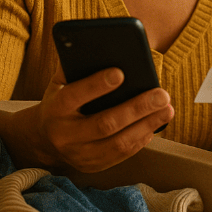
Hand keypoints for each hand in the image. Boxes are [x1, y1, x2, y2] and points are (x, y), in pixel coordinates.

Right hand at [11, 66, 173, 172]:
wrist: (43, 139)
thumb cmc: (60, 100)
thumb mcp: (59, 82)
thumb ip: (75, 65)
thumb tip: (101, 46)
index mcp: (55, 109)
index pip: (74, 96)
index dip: (96, 85)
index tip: (120, 72)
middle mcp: (64, 135)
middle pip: (105, 124)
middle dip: (136, 108)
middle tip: (162, 94)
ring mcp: (79, 155)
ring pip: (118, 143)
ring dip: (147, 125)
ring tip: (167, 109)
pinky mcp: (92, 166)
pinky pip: (122, 154)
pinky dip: (141, 139)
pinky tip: (155, 124)